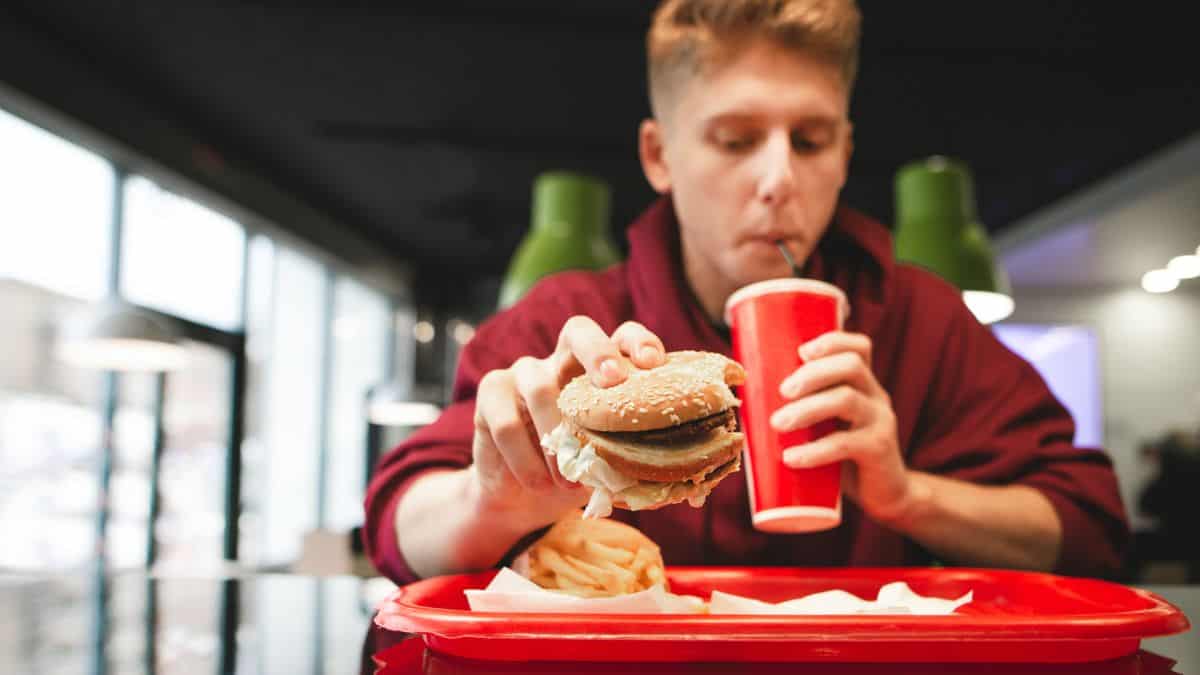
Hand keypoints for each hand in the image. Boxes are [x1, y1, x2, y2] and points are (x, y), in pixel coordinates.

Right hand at [470, 317, 666, 524]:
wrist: (520, 498)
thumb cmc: (575, 473)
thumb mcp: (607, 465)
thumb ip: (631, 458)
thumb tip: (669, 475)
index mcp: (598, 371)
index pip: (622, 337)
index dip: (639, 342)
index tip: (653, 363)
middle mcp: (562, 361)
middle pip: (578, 330)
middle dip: (597, 351)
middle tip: (612, 381)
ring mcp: (523, 373)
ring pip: (539, 386)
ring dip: (555, 435)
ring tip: (569, 479)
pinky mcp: (491, 394)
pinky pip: (505, 421)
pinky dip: (524, 458)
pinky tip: (538, 483)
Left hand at [768, 331, 913, 524]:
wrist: (884, 495)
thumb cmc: (843, 454)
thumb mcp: (828, 424)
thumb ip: (803, 408)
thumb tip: (746, 399)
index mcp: (862, 383)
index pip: (858, 347)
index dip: (831, 342)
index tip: (800, 352)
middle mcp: (876, 395)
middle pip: (851, 365)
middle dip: (812, 373)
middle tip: (782, 392)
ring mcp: (880, 421)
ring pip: (847, 399)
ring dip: (807, 408)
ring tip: (778, 424)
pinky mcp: (879, 450)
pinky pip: (847, 444)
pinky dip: (815, 450)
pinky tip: (792, 459)